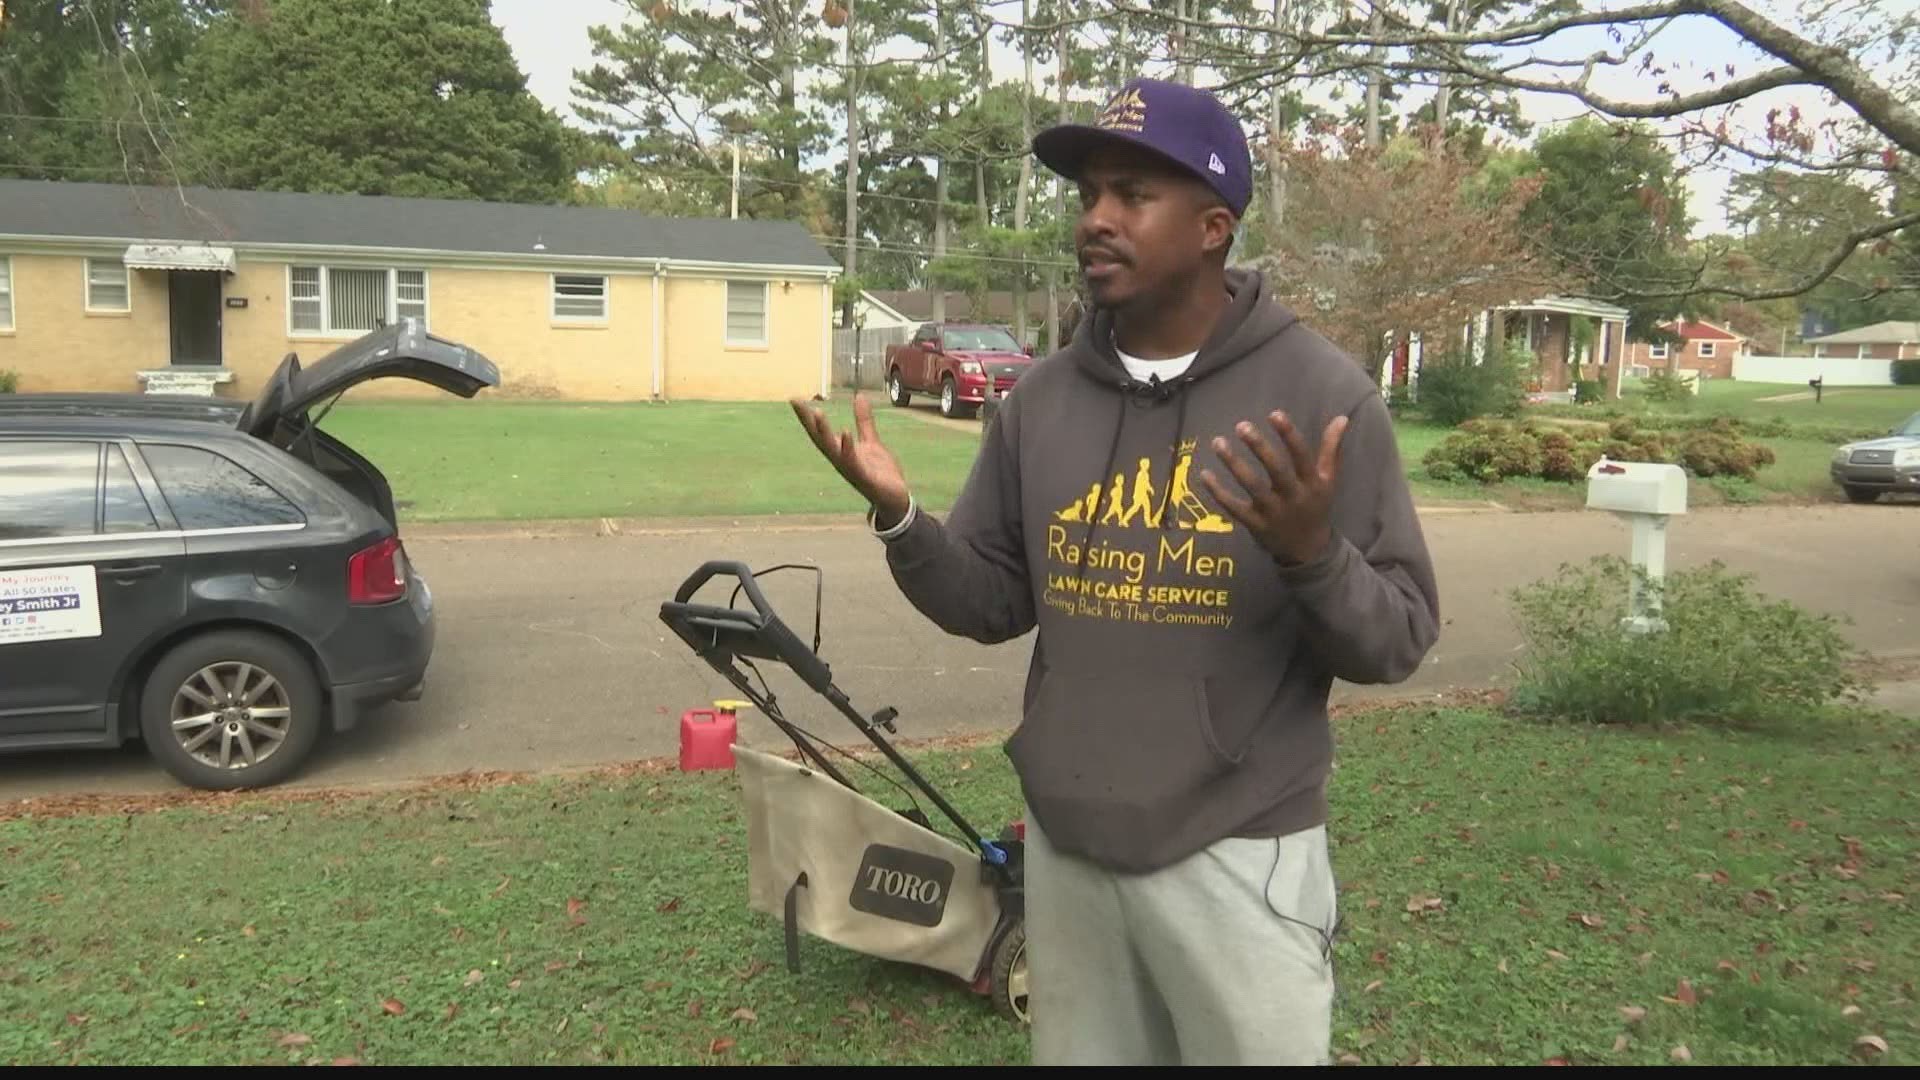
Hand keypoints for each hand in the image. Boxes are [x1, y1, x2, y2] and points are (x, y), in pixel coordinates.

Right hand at [791, 393, 912, 526]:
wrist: (894, 499)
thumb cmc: (879, 473)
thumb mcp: (871, 442)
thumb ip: (864, 421)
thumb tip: (859, 396)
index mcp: (841, 451)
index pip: (820, 431)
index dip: (807, 416)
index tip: (794, 399)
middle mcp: (840, 460)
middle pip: (820, 438)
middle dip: (808, 421)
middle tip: (796, 402)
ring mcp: (850, 469)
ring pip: (833, 449)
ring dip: (823, 431)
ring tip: (816, 412)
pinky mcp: (864, 478)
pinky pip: (853, 462)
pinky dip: (847, 448)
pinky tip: (844, 432)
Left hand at [1199, 410, 1348, 565]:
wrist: (1307, 550)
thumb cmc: (1316, 506)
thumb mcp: (1327, 479)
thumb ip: (1331, 449)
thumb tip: (1342, 418)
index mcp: (1312, 483)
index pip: (1301, 456)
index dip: (1289, 435)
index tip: (1274, 414)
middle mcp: (1293, 497)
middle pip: (1276, 470)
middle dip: (1259, 447)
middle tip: (1241, 426)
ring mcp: (1273, 512)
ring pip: (1252, 486)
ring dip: (1234, 464)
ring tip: (1218, 442)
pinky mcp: (1255, 524)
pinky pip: (1234, 507)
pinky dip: (1218, 492)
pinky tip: (1205, 474)